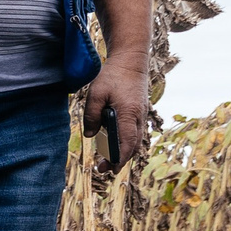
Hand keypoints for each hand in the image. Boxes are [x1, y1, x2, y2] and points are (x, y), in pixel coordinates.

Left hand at [83, 54, 150, 168]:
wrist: (131, 61)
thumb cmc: (112, 75)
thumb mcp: (96, 93)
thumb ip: (91, 115)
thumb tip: (89, 135)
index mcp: (129, 114)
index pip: (127, 143)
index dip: (120, 158)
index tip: (111, 169)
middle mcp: (138, 117)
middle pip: (133, 146)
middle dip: (120, 160)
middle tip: (103, 168)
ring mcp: (141, 115)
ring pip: (135, 140)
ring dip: (123, 152)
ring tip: (108, 159)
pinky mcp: (139, 112)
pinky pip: (134, 132)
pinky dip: (126, 142)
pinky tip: (115, 144)